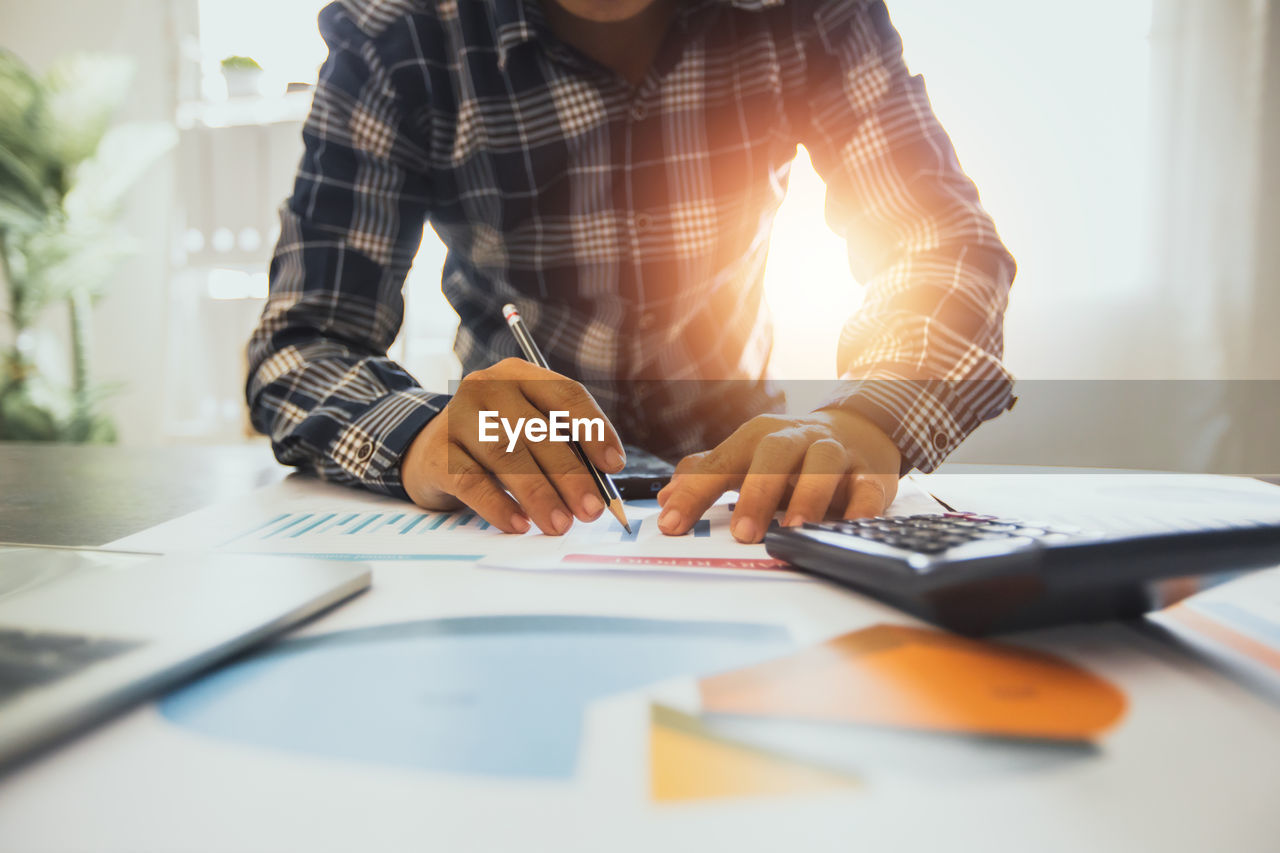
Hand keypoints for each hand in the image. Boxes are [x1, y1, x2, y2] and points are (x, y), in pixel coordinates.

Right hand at [400, 358, 625, 534]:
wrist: (427, 447)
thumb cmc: (493, 438)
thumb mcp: (527, 429)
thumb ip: (560, 447)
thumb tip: (597, 490)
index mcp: (520, 374)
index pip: (566, 395)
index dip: (594, 430)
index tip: (614, 465)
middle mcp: (487, 387)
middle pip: (537, 431)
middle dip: (571, 474)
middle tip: (592, 510)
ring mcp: (458, 417)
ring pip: (506, 455)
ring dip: (539, 493)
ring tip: (560, 524)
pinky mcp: (438, 452)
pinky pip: (471, 481)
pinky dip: (498, 505)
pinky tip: (519, 524)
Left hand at [656, 410, 901, 542]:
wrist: (857, 429)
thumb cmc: (790, 454)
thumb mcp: (747, 457)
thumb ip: (707, 474)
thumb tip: (665, 497)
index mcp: (758, 437)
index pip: (721, 462)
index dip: (694, 493)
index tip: (672, 524)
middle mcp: (796, 438)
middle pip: (773, 453)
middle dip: (757, 491)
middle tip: (743, 533)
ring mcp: (836, 452)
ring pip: (823, 462)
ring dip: (810, 494)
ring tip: (797, 528)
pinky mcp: (872, 472)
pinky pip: (870, 484)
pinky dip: (863, 504)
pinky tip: (852, 524)